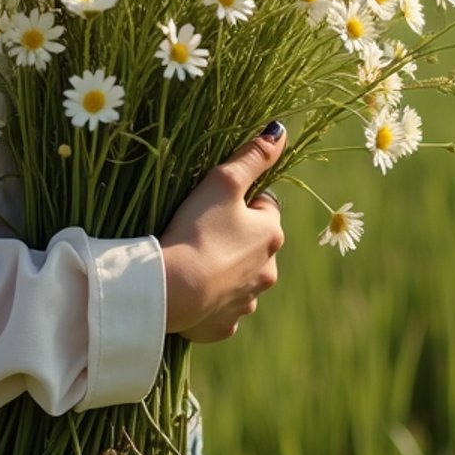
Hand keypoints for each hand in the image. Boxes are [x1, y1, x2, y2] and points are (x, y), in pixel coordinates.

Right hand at [159, 122, 285, 341]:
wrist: (173, 290)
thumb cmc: (198, 229)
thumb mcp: (224, 182)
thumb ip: (253, 156)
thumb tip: (281, 130)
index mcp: (271, 235)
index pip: (265, 207)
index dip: (242, 201)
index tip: (217, 203)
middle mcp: (267, 271)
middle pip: (254, 245)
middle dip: (234, 237)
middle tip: (201, 228)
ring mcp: (247, 302)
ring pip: (239, 277)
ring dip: (222, 267)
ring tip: (192, 258)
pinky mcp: (224, 325)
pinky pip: (220, 306)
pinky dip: (209, 298)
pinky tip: (189, 288)